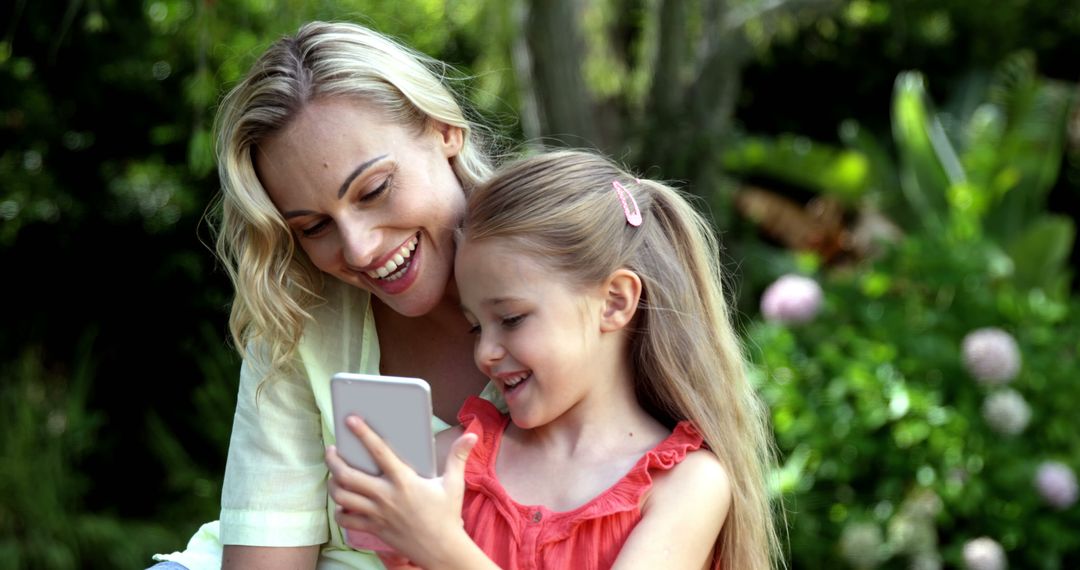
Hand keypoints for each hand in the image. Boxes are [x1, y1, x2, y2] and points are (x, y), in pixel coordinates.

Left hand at [326, 415, 477, 566]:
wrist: (441, 550)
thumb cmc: (446, 515)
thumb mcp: (454, 484)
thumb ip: (458, 457)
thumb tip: (471, 435)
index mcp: (404, 480)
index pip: (379, 451)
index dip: (363, 433)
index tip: (351, 419)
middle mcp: (386, 496)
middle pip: (348, 475)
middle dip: (334, 460)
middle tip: (332, 450)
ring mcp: (377, 514)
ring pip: (342, 496)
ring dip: (332, 483)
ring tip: (334, 473)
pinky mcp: (373, 528)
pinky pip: (346, 519)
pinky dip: (339, 510)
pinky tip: (342, 502)